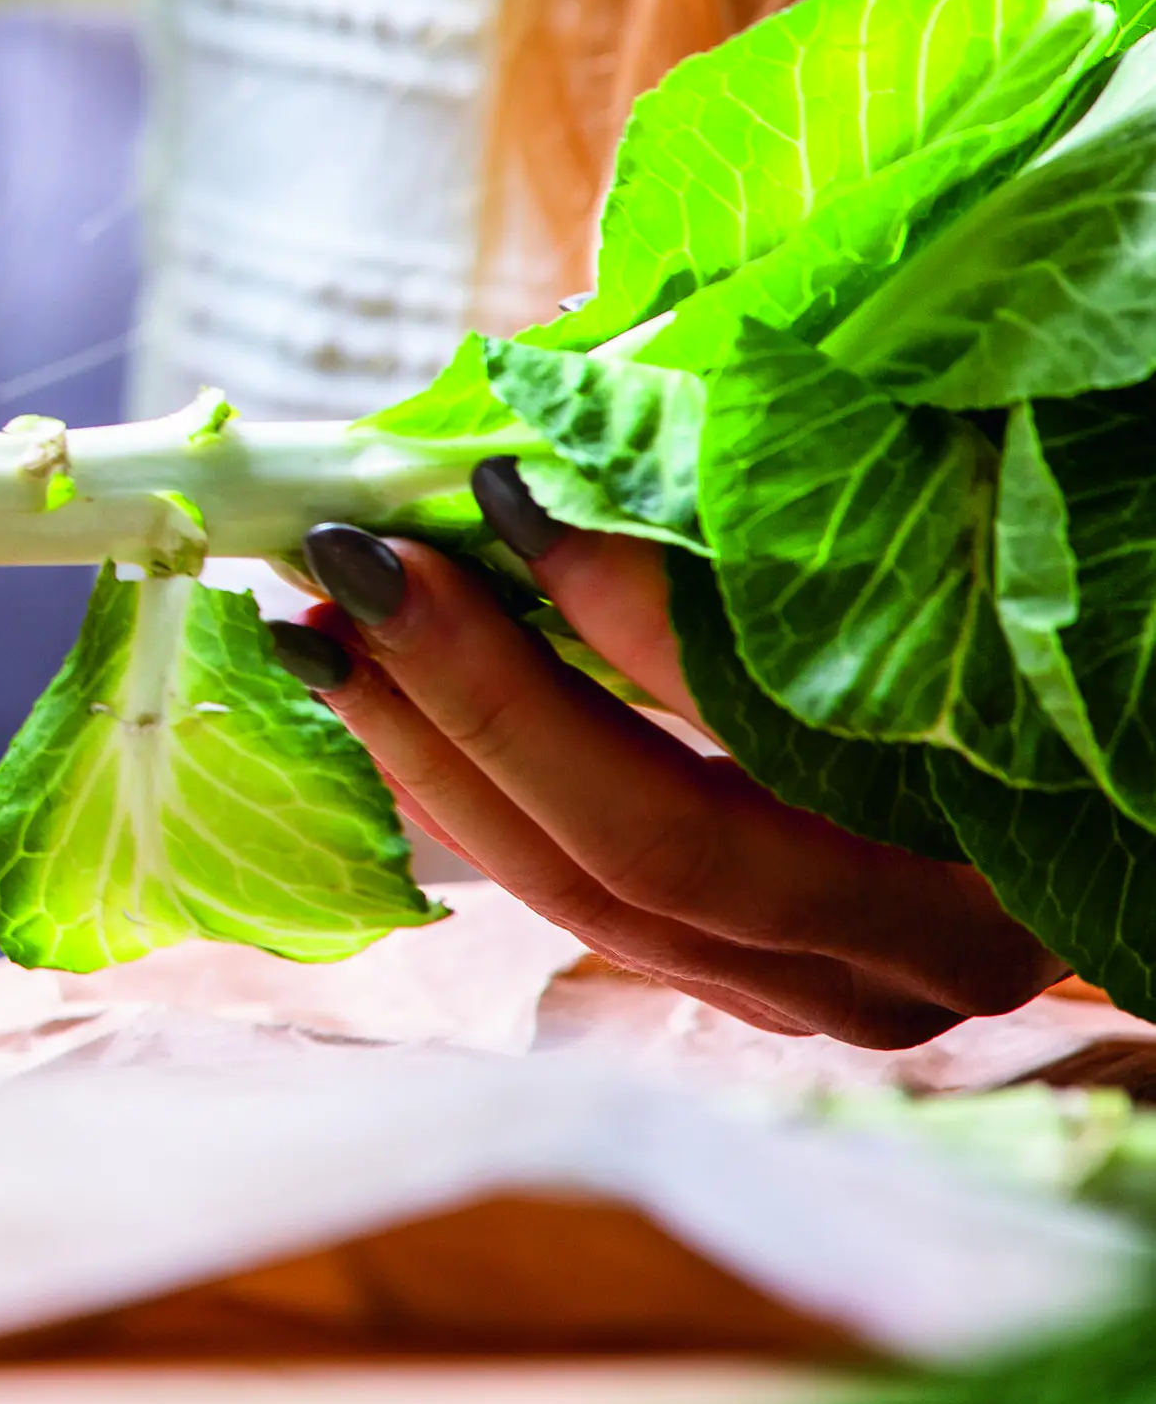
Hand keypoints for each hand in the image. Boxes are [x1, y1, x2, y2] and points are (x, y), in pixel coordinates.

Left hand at [286, 467, 1058, 1046]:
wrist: (1142, 783)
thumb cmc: (1086, 620)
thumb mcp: (987, 552)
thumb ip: (825, 525)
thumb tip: (600, 416)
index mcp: (1000, 836)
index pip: (766, 742)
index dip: (617, 613)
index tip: (502, 487)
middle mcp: (930, 943)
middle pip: (652, 846)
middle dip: (473, 699)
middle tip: (349, 561)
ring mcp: (851, 987)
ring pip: (602, 901)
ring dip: (441, 758)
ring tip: (330, 628)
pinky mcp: (781, 983)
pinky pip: (601, 910)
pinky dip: (485, 806)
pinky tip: (393, 713)